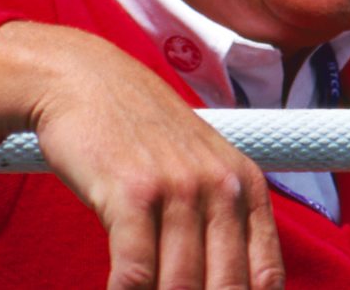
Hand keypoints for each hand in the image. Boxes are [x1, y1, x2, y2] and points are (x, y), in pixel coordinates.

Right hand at [0, 21, 284, 289]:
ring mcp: (177, 188)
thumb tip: (224, 284)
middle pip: (224, 288)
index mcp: (245, 185)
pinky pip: (135, 273)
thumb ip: (222, 221)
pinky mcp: (132, 193)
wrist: (85, 81)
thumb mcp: (201, 167)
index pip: (265, 277)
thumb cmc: (140, 133)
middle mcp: (220, 186)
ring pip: (179, 287)